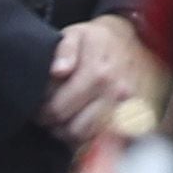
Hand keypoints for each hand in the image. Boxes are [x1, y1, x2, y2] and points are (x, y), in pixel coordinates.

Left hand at [41, 15, 154, 142]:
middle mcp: (117, 90)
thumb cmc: (94, 41)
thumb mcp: (75, 34)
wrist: (129, 41)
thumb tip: (59, 70)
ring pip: (89, 137)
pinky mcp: (134, 116)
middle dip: (56, 125)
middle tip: (49, 116)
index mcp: (99, 71)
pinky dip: (89, 136)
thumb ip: (64, 50)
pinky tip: (82, 122)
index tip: (39, 108)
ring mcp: (127, 106)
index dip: (44, 112)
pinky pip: (104, 138)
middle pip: (74, 129)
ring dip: (71, 133)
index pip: (60, 109)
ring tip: (64, 119)